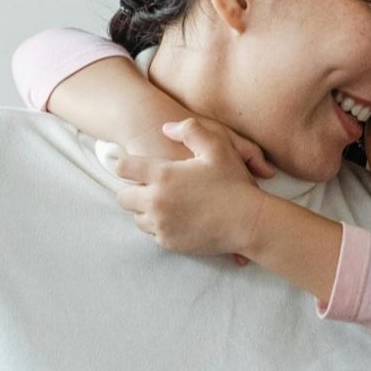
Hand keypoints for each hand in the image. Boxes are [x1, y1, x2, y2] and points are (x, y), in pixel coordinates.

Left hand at [116, 118, 268, 257]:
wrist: (248, 223)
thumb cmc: (234, 183)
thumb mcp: (217, 146)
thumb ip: (190, 130)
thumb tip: (166, 128)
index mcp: (163, 176)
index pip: (123, 168)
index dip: (126, 165)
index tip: (134, 167)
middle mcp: (156, 201)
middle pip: (122, 198)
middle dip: (132, 191)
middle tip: (149, 188)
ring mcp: (161, 224)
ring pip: (137, 218)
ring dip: (146, 211)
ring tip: (166, 204)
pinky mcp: (170, 242)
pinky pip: (154, 234)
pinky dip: (161, 227)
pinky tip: (177, 218)